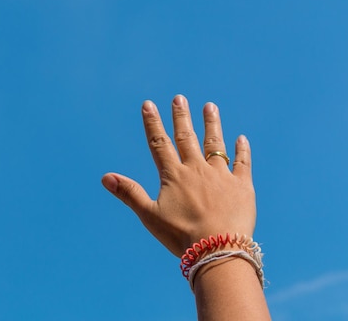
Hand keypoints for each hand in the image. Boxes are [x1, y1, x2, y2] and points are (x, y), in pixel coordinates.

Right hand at [102, 95, 254, 256]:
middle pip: (187, 137)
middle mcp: (196, 169)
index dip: (152, 122)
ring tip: (210, 106)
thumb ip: (129, 193)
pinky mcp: (242, 186)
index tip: (148, 104)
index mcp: (173, 175)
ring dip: (211, 124)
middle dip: (181, 116)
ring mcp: (221, 175)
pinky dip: (242, 150)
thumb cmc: (181, 235)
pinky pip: (242, 163)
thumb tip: (105, 177)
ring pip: (215, 143)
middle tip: (179, 98)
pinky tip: (241, 138)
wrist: (218, 249)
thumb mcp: (149, 215)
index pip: (159, 142)